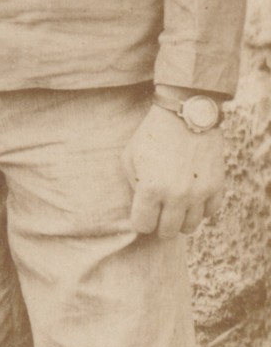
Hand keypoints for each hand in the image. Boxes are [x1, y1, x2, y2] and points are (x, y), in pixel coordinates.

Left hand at [123, 105, 224, 237]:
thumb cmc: (152, 135)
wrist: (186, 114)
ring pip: (190, 226)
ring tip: (175, 207)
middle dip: (159, 225)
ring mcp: (199, 192)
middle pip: (167, 231)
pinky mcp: (216, 185)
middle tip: (158, 213)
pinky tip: (192, 198)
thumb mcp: (130, 158)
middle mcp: (176, 195)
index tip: (142, 213)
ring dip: (181, 220)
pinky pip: (210, 212)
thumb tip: (142, 208)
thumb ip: (133, 187)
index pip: (143, 226)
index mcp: (151, 188)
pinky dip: (200, 209)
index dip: (140, 221)